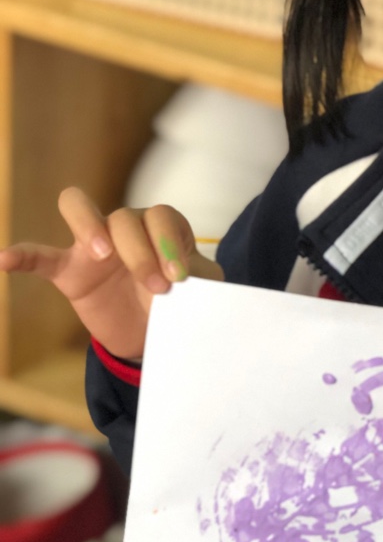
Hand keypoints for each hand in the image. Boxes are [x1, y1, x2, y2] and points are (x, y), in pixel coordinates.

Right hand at [0, 187, 222, 362]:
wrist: (152, 334)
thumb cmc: (180, 301)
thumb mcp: (201, 289)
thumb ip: (203, 277)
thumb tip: (199, 277)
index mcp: (160, 227)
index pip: (160, 216)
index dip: (170, 243)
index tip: (179, 279)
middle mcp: (125, 227)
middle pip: (124, 216)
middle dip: (142, 251)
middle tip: (158, 288)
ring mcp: (92, 246)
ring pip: (79, 208)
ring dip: (90, 226)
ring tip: (101, 253)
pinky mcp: (69, 270)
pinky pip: (39, 256)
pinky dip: (21, 255)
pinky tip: (4, 260)